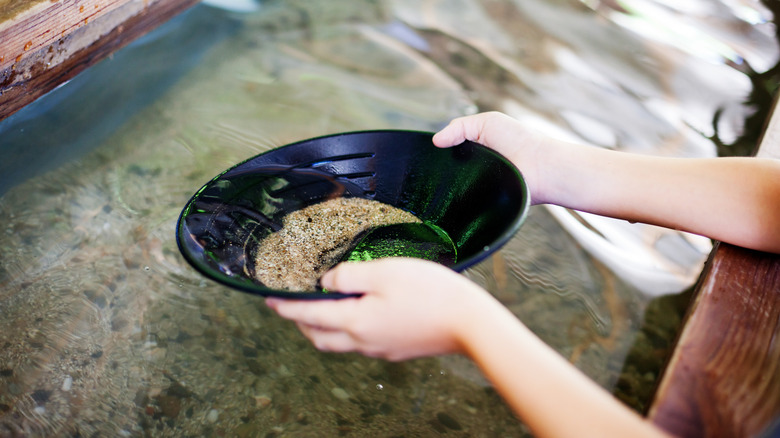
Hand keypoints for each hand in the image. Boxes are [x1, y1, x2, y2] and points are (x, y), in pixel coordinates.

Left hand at [265, 258, 498, 360]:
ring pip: (340, 343)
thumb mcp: (384, 272)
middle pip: (320, 337)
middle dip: (301, 323)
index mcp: (356, 322)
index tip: (268, 300)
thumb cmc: (430, 293)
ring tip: (324, 308)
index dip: (286, 308)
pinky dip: (349, 330)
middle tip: (293, 306)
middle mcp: (364, 341)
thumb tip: (327, 283)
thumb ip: (350, 276)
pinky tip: (360, 314)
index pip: (309, 315)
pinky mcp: (398, 350)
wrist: (470, 324)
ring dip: (324, 328)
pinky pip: (362, 343)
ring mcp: (382, 349)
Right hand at [432, 111, 564, 204]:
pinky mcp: (482, 201)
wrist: (541, 167)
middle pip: (449, 169)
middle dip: (442, 168)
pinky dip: (461, 197)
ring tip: (450, 178)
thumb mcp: (487, 122)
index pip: (449, 151)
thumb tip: (435, 141)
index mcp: (476, 148)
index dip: (439, 151)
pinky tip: (459, 192)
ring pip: (455, 186)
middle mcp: (476, 167)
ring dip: (452, 182)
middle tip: (436, 167)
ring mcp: (478, 184)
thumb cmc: (520, 140)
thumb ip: (459, 127)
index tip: (429, 152)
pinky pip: (465, 201)